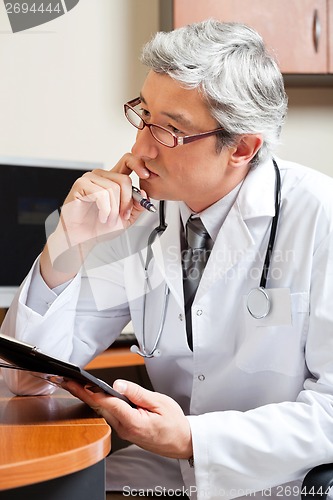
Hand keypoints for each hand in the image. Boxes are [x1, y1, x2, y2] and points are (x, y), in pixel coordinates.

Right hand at [41, 154, 151, 285]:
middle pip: (124, 180)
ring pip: (113, 188)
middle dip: (127, 202)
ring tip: (109, 219)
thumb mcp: (126, 218)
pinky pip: (101, 194)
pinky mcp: (80, 185)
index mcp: (112, 180)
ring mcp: (89, 179)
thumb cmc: (99, 227)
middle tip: (122, 216)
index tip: (146, 175)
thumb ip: (137, 206)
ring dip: (114, 210)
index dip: (139, 164)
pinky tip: (101, 217)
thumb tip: (144, 194)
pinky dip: (105, 210)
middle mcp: (101, 176)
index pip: (128, 161)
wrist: (82, 239)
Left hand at [62, 379, 192, 459]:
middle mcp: (124, 429)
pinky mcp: (124, 431)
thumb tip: (119, 384)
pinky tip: (94, 396)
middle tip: (67, 381)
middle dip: (82, 394)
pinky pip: (109, 416)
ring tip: (76, 385)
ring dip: (89, 399)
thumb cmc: (175, 423)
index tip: (78, 383)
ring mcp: (123, 432)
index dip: (91, 391)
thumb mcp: (159, 402)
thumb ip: (137, 393)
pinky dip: (100, 405)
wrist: (183, 442)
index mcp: (133, 422)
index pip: (107, 403)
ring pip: (103, 412)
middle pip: (99, 408)